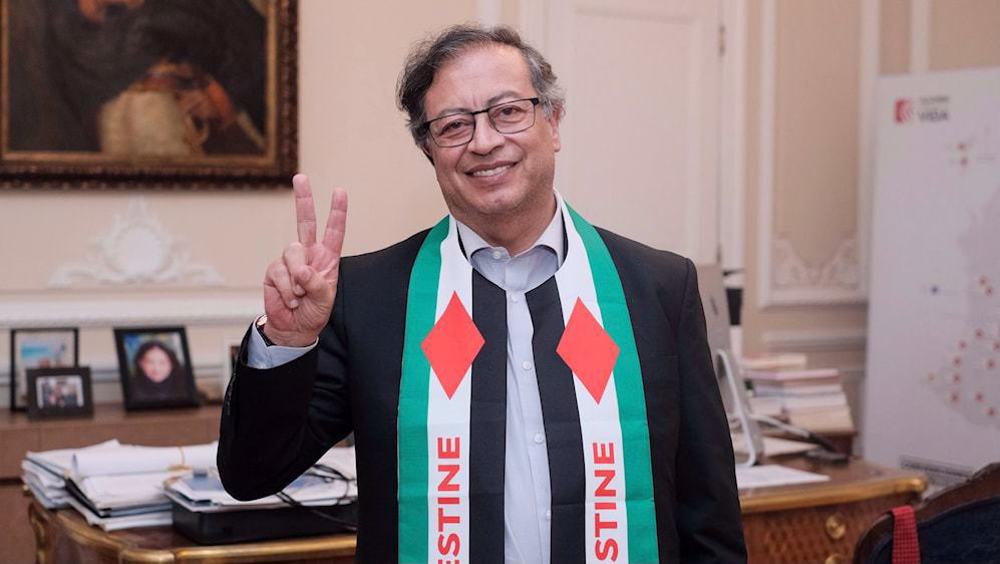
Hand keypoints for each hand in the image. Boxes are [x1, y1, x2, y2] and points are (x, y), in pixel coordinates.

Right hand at [262, 174, 347, 345]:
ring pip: (292, 254)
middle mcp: (308, 254)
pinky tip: (290, 300)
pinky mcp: (274, 270)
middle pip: (305, 222)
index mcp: (327, 258)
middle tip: (300, 177)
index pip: (334, 231)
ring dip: (297, 280)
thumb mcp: (324, 300)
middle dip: (303, 199)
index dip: (337, 212)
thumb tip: (301, 269)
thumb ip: (317, 283)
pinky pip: (279, 273)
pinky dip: (287, 290)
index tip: (340, 191)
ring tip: (301, 297)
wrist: (293, 328)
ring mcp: (289, 261)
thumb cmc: (314, 312)